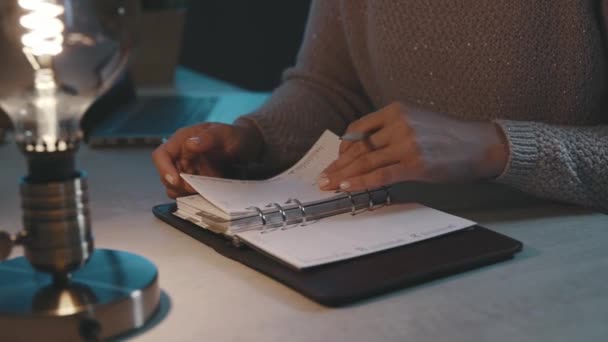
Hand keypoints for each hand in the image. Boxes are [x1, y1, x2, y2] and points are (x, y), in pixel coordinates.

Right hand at [152, 120, 263, 198]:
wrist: (246, 146)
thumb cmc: (234, 136)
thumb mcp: (224, 133)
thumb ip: (209, 137)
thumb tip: (190, 144)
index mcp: (182, 140)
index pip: (161, 155)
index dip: (164, 169)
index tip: (176, 180)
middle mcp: (181, 155)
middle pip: (166, 176)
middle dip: (179, 186)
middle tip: (197, 188)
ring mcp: (188, 169)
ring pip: (174, 187)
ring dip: (185, 193)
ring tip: (203, 190)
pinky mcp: (196, 180)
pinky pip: (187, 192)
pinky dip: (194, 196)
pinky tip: (208, 192)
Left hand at [319, 102, 508, 190]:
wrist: (480, 144)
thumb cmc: (448, 135)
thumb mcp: (416, 120)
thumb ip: (391, 129)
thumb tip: (364, 149)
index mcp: (396, 110)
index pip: (358, 129)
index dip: (343, 148)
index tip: (336, 161)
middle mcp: (399, 124)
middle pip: (358, 147)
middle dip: (337, 165)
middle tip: (323, 177)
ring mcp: (407, 144)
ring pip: (365, 161)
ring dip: (343, 176)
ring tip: (329, 185)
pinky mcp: (415, 164)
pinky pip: (381, 175)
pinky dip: (361, 182)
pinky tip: (348, 187)